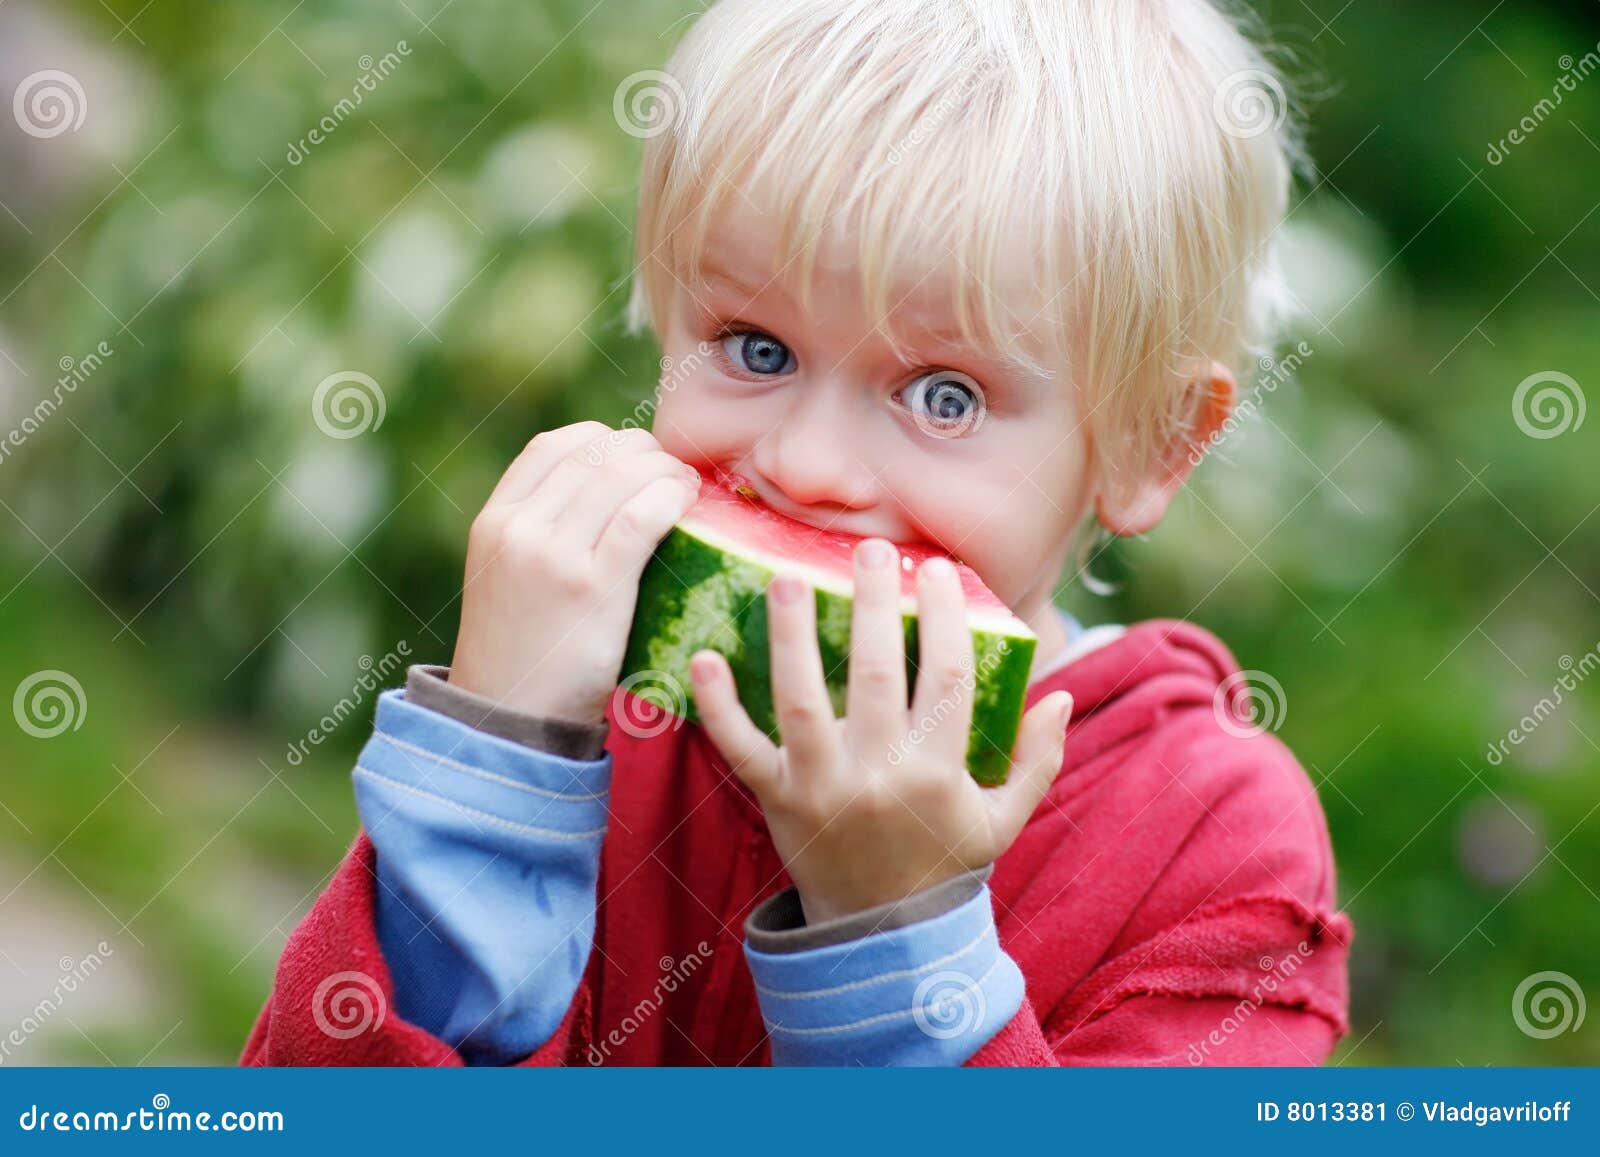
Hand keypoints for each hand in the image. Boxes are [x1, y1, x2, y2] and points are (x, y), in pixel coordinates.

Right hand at [449, 421, 700, 724]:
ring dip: (665, 470)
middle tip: (670, 473)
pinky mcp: (594, 586)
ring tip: (685, 487)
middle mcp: (519, 529)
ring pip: (622, 475)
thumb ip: (538, 532)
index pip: (552, 446)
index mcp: (494, 521)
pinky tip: (687, 503)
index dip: (602, 440)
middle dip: (643, 453)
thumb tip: (605, 490)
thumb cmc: (523, 652)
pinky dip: (672, 496)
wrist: (508, 719)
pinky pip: (643, 516)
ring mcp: (553, 555)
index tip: (631, 458)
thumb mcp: (507, 577)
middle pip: (594, 454)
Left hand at [689, 537, 1072, 922]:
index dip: (944, 618)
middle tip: (870, 549)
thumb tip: (1062, 693)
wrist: (882, 937)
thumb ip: (1037, 760)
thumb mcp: (1003, 820)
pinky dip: (718, 707)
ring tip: (787, 578)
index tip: (937, 569)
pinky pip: (741, 750)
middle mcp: (878, 778)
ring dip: (792, 639)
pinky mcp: (776, 801)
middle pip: (873, 676)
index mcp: (937, 774)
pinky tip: (703, 657)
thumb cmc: (943, 862)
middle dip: (872, 605)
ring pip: (801, 703)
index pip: (946, 679)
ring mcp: (821, 789)